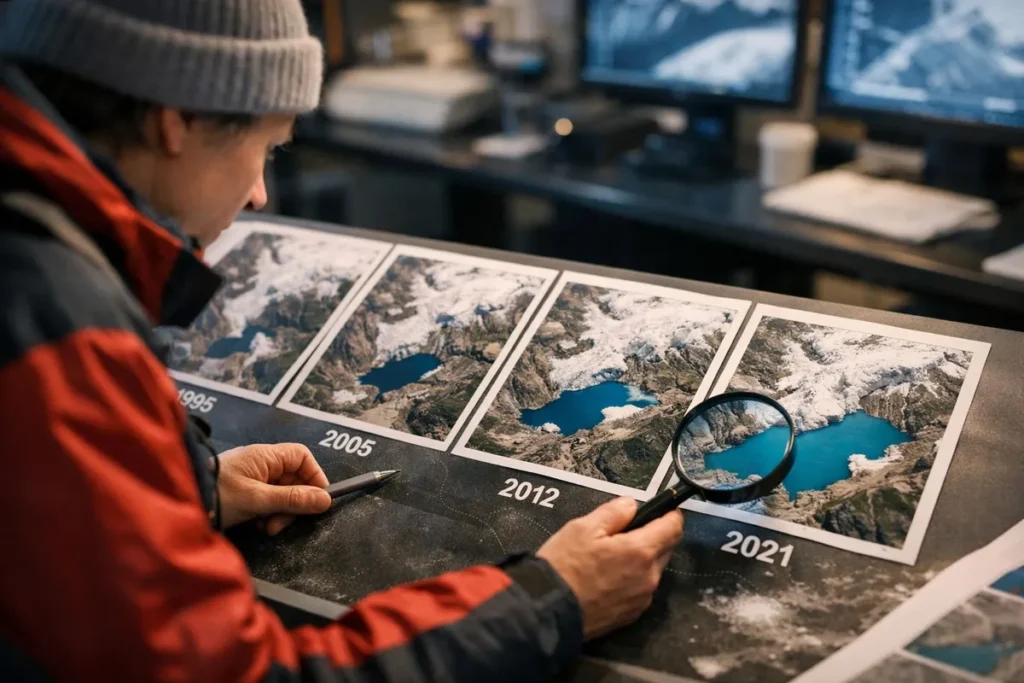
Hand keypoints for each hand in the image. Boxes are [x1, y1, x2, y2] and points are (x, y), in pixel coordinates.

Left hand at [217, 443, 331, 534]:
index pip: (302, 457)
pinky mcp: (243, 494)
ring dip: (279, 513)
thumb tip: (326, 500)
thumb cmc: (218, 495)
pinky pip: (266, 502)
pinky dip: (266, 515)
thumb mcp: (257, 499)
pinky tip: (256, 525)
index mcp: (266, 456)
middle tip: (280, 523)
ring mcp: (252, 479)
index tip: (317, 500)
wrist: (181, 504)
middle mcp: (261, 464)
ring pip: (281, 494)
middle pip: (293, 479)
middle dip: (292, 503)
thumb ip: (292, 499)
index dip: (314, 476)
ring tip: (265, 527)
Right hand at [537, 497, 682, 639]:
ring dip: (641, 561)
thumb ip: (613, 512)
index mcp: (641, 551)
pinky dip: (632, 581)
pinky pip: (640, 590)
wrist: (549, 611)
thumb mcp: (583, 527)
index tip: (662, 509)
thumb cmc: (564, 565)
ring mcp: (642, 599)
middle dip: (652, 537)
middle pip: (665, 549)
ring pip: (652, 571)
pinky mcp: (632, 616)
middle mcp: (649, 577)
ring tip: (610, 559)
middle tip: (623, 534)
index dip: (670, 514)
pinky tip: (608, 580)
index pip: (673, 527)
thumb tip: (631, 505)